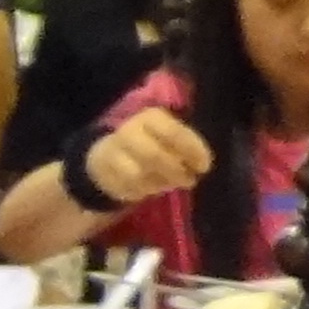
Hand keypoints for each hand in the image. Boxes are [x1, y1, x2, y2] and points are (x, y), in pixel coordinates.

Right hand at [85, 107, 211, 206]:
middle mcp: (128, 131)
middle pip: (153, 155)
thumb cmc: (153, 142)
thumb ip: (186, 145)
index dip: (191, 151)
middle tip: (190, 180)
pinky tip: (154, 188)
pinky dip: (145, 191)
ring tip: (173, 184)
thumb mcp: (170, 135)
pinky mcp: (104, 174)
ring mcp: (112, 153)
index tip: (204, 167)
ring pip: (138, 175)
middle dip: (176, 171)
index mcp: (150, 117)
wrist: (110, 153)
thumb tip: (202, 163)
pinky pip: (127, 188)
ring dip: (161, 183)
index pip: (173, 132)